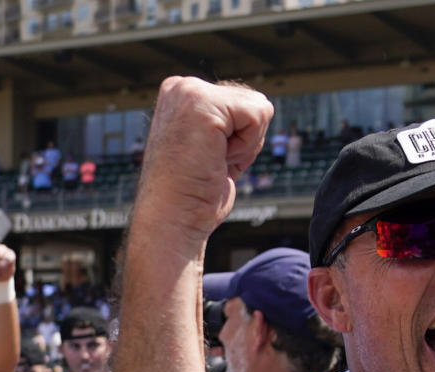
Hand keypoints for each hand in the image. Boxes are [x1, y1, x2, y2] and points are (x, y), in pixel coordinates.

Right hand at [134, 77, 274, 252]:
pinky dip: (246, 147)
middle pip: (254, 103)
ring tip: (212, 162)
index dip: (239, 140)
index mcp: (182, 95)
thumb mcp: (214, 148)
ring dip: (245, 146)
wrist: (172, 221)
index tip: (210, 160)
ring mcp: (189, 92)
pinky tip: (215, 159)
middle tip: (211, 164)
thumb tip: (262, 108)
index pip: (243, 104)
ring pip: (259, 108)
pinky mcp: (201, 103)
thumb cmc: (193, 196)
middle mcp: (183, 88)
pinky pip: (258, 115)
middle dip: (245, 141)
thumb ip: (231, 124)